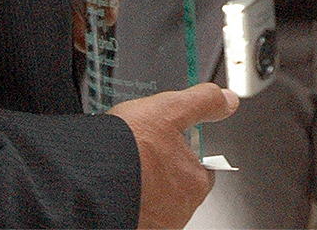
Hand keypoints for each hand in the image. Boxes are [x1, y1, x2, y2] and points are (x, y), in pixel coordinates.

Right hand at [110, 83, 238, 228]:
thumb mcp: (171, 108)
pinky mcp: (134, 227)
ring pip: (155, 201)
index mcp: (195, 183)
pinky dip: (128, 198)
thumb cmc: (129, 146)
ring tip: (126, 166)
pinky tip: (117, 183)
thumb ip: (204, 102)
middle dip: (162, 170)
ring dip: (144, 186)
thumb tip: (227, 100)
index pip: (201, 168)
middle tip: (142, 153)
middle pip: (176, 185)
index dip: (184, 151)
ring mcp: (156, 223)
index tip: (168, 144)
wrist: (89, 176)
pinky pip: (136, 211)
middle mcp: (179, 210)